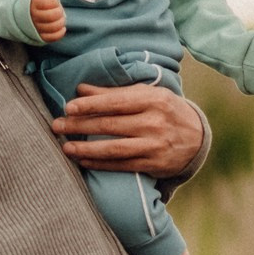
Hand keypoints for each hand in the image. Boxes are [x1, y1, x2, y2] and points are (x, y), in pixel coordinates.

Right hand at [30, 0, 66, 42]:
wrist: (27, 15)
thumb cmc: (39, 2)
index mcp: (34, 3)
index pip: (49, 3)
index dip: (55, 3)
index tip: (54, 2)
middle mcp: (33, 16)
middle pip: (52, 16)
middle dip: (59, 13)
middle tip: (59, 11)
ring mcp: (36, 27)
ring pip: (53, 27)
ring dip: (61, 22)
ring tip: (60, 19)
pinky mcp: (39, 37)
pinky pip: (52, 37)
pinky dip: (60, 33)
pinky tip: (61, 27)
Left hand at [53, 83, 206, 175]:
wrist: (197, 137)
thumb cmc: (164, 110)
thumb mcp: (146, 95)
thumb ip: (113, 93)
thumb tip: (80, 89)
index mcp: (153, 100)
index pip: (116, 102)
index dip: (90, 105)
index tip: (68, 106)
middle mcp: (154, 123)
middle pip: (110, 125)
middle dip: (80, 125)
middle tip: (57, 125)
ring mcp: (154, 146)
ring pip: (113, 148)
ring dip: (86, 148)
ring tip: (65, 146)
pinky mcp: (153, 164)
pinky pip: (120, 165)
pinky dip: (99, 163)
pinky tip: (82, 160)